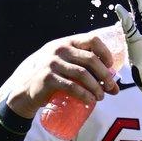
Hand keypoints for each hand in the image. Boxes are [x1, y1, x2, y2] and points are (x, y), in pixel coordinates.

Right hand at [5, 33, 121, 118]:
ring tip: (100, 97)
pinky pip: (71, 86)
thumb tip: (114, 86)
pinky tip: (90, 100)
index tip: (110, 66)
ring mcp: (52, 63)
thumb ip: (86, 70)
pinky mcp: (48, 78)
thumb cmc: (53, 76)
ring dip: (96, 87)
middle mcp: (60, 49)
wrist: (27, 89)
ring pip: (83, 74)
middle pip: (91, 59)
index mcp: (67, 42)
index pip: (92, 39)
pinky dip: (84, 95)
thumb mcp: (67, 65)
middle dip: (105, 75)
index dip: (105, 53)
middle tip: (110, 87)